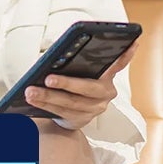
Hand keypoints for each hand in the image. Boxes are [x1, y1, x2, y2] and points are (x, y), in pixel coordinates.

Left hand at [23, 39, 139, 130]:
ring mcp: (94, 109)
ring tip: (30, 91)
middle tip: (47, 79)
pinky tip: (32, 100)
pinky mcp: (81, 120)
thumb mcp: (80, 70)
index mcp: (108, 75)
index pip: (119, 63)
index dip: (126, 54)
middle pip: (87, 88)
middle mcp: (105, 92)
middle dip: (66, 84)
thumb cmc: (74, 81)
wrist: (70, 110)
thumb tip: (56, 55)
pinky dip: (45, 106)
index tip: (132, 43)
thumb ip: (77, 61)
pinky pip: (62, 113)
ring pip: (70, 103)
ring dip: (48, 97)